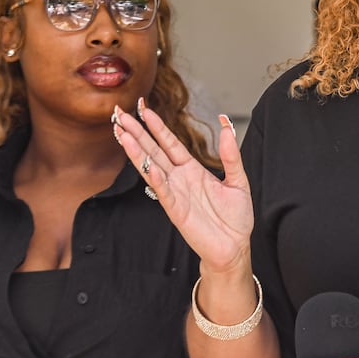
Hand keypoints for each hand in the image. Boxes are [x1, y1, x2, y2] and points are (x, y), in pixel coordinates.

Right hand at [113, 102, 252, 275]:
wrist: (235, 247)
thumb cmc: (235, 218)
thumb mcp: (238, 181)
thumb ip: (231, 154)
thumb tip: (226, 125)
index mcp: (192, 170)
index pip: (170, 143)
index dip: (157, 127)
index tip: (144, 109)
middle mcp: (179, 179)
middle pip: (154, 151)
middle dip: (137, 133)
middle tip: (120, 115)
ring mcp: (175, 194)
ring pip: (152, 168)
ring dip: (137, 151)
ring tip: (122, 133)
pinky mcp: (176, 211)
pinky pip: (163, 191)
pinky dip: (155, 178)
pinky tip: (147, 165)